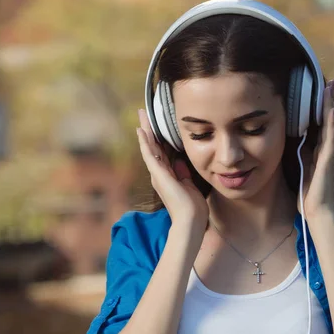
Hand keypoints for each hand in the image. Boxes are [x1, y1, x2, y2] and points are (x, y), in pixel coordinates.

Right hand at [137, 109, 208, 225]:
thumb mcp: (189, 185)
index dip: (158, 137)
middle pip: (152, 146)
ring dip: (146, 130)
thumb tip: (180, 162)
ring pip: (149, 147)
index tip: (156, 124)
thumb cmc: (192, 208)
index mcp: (167, 175)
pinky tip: (142, 130)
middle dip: (149, 129)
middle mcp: (159, 173)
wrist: (190, 220)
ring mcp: (158, 174)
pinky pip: (150, 155)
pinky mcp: (159, 175)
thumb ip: (183, 174)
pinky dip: (145, 142)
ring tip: (141, 115)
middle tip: (144, 113)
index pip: (162, 151)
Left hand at [298, 79, 333, 218]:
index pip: (317, 124)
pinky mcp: (329, 160)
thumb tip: (291, 142)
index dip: (317, 108)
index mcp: (317, 151)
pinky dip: (330, 123)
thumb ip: (299, 155)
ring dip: (330, 105)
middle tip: (328, 81)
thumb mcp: (299, 169)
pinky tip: (331, 109)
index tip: (316, 90)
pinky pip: (330, 138)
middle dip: (326, 101)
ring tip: (330, 87)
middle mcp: (325, 150)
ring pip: (329, 124)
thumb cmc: (307, 195)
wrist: (316, 211)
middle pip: (326, 120)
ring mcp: (329, 154)